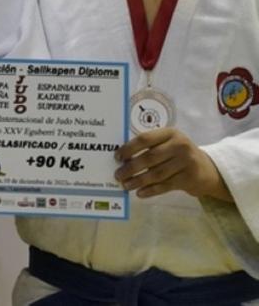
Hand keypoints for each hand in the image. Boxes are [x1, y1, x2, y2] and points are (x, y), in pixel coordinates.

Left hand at [114, 128, 232, 201]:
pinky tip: (140, 193)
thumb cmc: (180, 154)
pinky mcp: (190, 179)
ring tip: (126, 185)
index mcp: (171, 133)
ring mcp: (187, 162)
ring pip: (157, 173)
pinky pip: (165, 186)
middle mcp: (180, 146)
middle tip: (118, 175)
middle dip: (131, 167)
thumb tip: (123, 159)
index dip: (129, 148)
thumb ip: (151, 147)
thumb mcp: (169, 144)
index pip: (145, 139)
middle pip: (150, 157)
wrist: (209, 170)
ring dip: (139, 181)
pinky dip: (151, 190)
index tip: (117, 157)